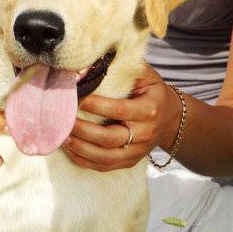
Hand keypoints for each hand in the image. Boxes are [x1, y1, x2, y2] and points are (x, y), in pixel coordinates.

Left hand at [62, 64, 177, 171]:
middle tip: (64, 120)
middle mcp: (144, 134)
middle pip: (110, 138)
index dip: (97, 106)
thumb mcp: (145, 75)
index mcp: (149, 110)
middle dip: (83, 130)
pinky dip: (84, 160)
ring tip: (62, 136)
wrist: (170, 119)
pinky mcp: (129, 162)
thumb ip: (121, 67)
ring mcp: (137, 151)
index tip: (77, 98)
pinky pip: (104, 166)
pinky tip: (69, 149)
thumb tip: (89, 65)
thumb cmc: (151, 91)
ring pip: (106, 157)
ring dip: (80, 148)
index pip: (119, 110)